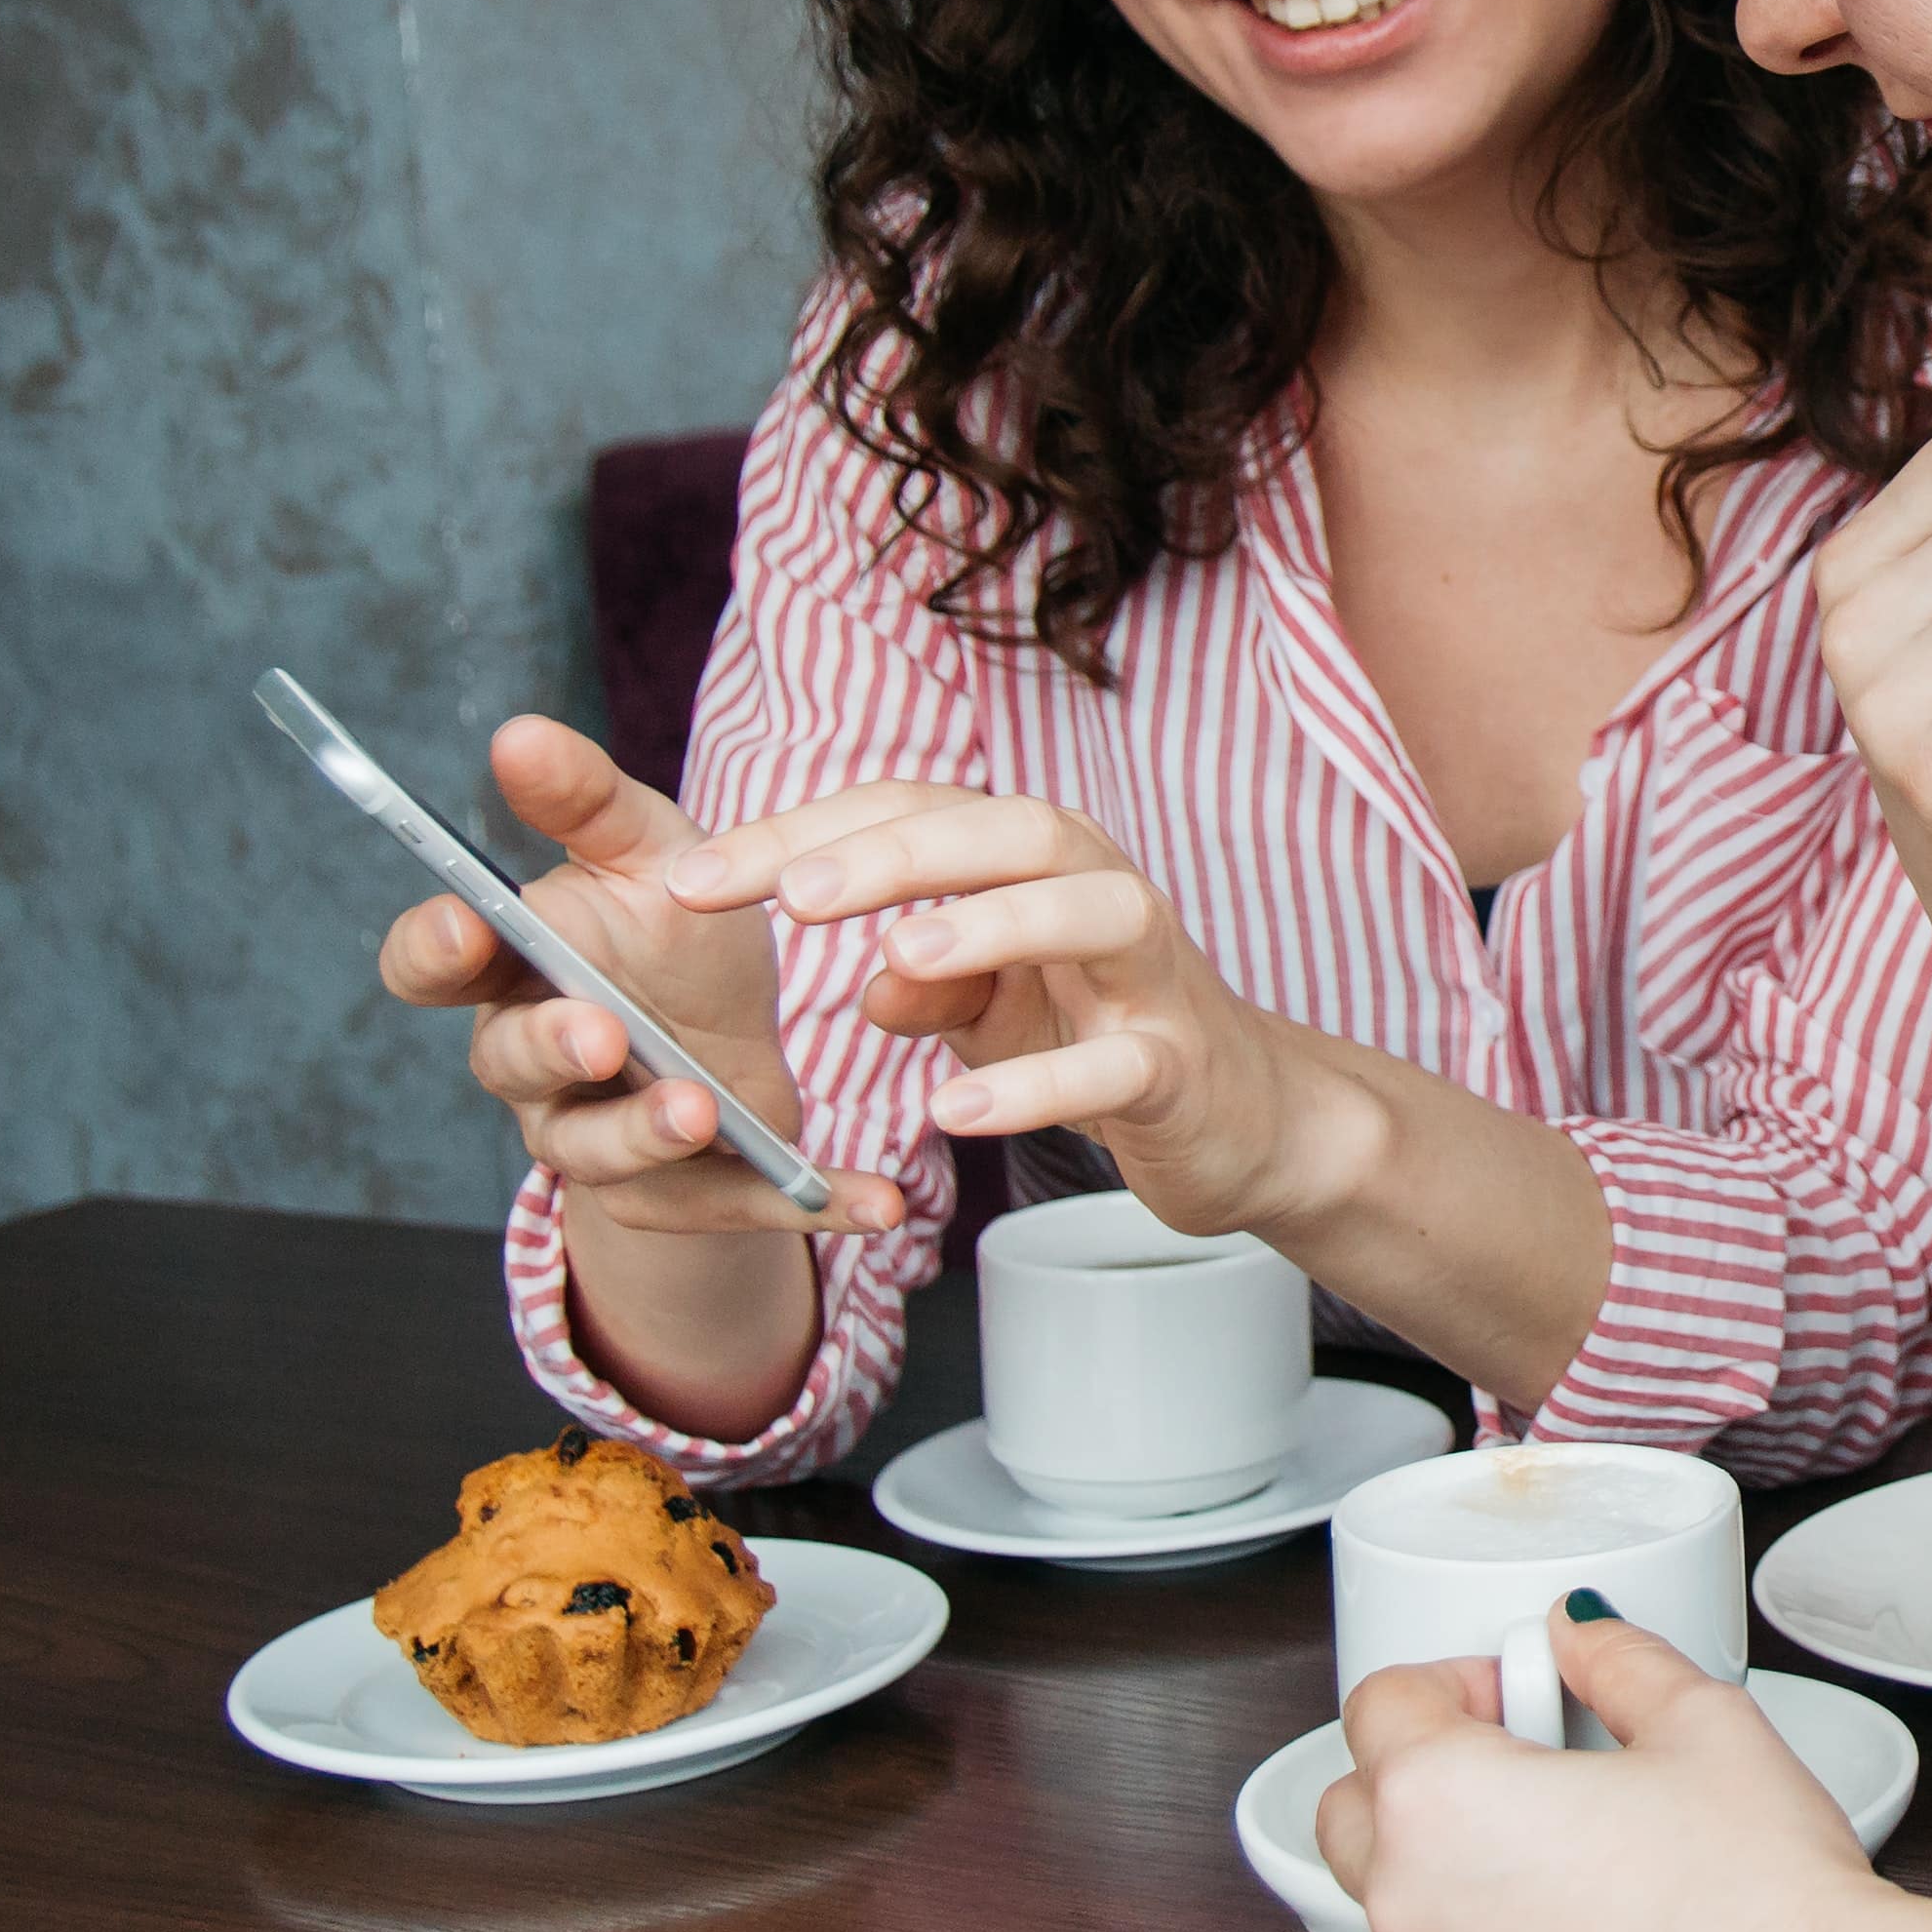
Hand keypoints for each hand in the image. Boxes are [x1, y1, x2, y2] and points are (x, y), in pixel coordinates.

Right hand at [374, 716, 896, 1239]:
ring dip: (644, 1133)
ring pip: (595, 1149)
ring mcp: (595, 1135)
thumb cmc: (671, 927)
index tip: (466, 927)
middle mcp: (532, 1061)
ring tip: (700, 1110)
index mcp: (512, 967)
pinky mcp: (675, 1194)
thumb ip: (586, 801)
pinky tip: (875, 1201)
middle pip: (512, 1063)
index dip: (435, 950)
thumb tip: (518, 731)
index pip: (431, 964)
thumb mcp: (649, 851)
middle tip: (601, 1032)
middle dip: (552, 1048)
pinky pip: (728, 1206)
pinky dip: (800, 1202)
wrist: (738, 1030)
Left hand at [664, 784, 1367, 1239]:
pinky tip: (953, 1112)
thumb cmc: (1101, 1034)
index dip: (798, 837)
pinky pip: (1117, 1066)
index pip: (911, 813)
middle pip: (1009, 829)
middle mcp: (1103, 889)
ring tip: (895, 957)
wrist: (1242, 1119)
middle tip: (790, 895)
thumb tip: (868, 981)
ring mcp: (1154, 976)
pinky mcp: (1182, 1066)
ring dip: (994, 924)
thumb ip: (926, 983)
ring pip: (1093, 911)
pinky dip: (1036, 1087)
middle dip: (898, 851)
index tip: (689, 883)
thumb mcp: (992, 1006)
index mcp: (1036, 862)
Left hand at [1318, 1609, 1891, 1931]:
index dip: (1459, 1680)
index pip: (1380, 1704)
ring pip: (1402, 1915)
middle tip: (1525, 1768)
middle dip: (1420, 1777)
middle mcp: (1412, 1910)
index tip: (1522, 1694)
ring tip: (1576, 1862)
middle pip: (1353, 1813)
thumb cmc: (1759, 1892)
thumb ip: (1617, 1659)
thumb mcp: (1702, 1720)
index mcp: (1440, 1802)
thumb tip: (1582, 1635)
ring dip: (1456, 1875)